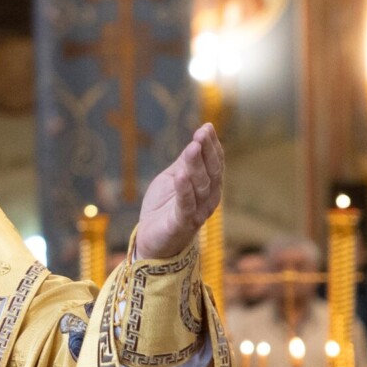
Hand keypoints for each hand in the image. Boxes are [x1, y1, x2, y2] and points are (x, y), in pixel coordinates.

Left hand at [133, 124, 223, 258]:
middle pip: (211, 172)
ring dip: (196, 166)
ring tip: (192, 147)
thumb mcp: (172, 179)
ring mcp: (197, 212)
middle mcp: (208, 199)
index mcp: (208, 186)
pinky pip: (186, 205)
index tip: (207, 127)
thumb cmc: (164, 207)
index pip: (215, 163)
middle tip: (201, 133)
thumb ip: (184, 163)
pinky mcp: (182, 224)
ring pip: (200, 186)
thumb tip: (197, 140)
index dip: (212, 145)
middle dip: (207, 152)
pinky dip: (184, 190)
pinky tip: (181, 174)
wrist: (151, 239)